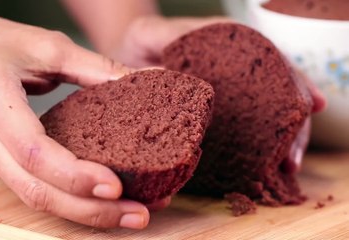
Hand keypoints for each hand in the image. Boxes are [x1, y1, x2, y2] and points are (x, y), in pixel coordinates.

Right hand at [0, 16, 167, 228]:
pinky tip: (99, 201)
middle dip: (91, 210)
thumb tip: (141, 79)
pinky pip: (34, 189)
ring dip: (85, 212)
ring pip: (36, 198)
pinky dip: (69, 200)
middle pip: (38, 191)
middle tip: (139, 214)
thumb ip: (93, 66)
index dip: (75, 175)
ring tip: (129, 214)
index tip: (116, 185)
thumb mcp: (42, 45)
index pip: (34, 153)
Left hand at [111, 15, 326, 171]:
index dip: (294, 80)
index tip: (312, 103)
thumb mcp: (147, 34)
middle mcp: (230, 72)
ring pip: (259, 119)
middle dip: (290, 124)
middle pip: (273, 95)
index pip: (268, 59)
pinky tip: (258, 169)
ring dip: (275, 143)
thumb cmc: (138, 44)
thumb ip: (161, 42)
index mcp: (224, 45)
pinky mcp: (208, 118)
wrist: (125, 61)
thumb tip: (172, 74)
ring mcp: (222, 97)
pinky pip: (234, 135)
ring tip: (283, 168)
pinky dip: (248, 152)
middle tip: (292, 156)